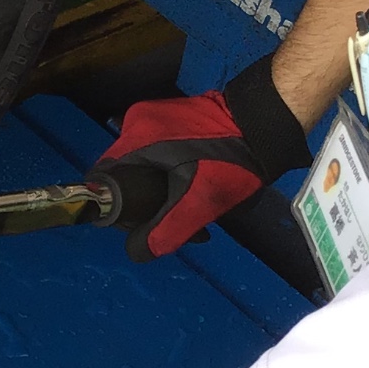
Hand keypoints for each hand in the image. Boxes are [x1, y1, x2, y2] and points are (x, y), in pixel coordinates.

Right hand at [98, 55, 309, 260]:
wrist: (265, 124)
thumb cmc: (230, 161)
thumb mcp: (199, 203)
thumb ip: (166, 229)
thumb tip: (135, 252)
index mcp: (136, 137)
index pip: (103, 176)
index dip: (114, 204)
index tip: (136, 222)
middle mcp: (138, 121)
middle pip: (124, 171)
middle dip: (143, 201)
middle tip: (171, 220)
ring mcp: (156, 115)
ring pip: (143, 163)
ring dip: (158, 188)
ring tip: (190, 207)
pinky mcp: (174, 115)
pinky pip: (158, 150)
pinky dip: (169, 171)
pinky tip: (194, 184)